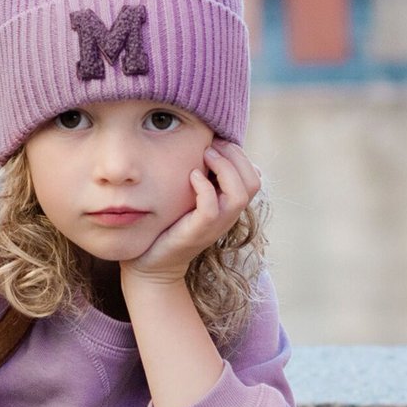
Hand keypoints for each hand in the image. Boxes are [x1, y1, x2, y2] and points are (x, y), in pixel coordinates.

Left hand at [124, 139, 260, 284]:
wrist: (152, 264)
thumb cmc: (168, 226)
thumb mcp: (190, 198)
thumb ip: (202, 179)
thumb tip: (207, 149)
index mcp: (229, 205)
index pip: (254, 176)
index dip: (240, 154)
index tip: (216, 141)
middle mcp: (227, 215)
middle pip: (253, 182)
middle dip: (235, 156)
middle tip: (211, 145)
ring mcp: (215, 225)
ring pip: (239, 194)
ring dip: (224, 168)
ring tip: (205, 155)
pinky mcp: (197, 232)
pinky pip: (211, 207)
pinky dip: (204, 187)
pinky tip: (192, 175)